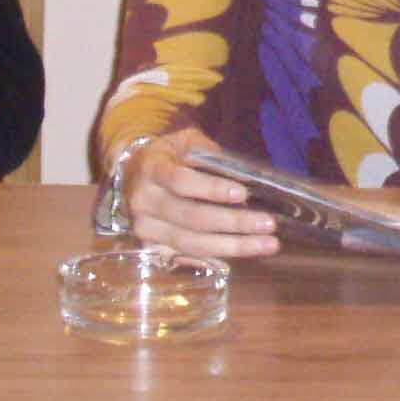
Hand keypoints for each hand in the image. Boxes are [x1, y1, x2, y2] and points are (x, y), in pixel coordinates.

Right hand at [108, 129, 281, 258]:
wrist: (131, 175)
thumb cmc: (167, 156)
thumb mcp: (184, 141)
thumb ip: (209, 152)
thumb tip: (243, 173)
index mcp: (152, 170)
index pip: (180, 181)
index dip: (211, 189)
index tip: (243, 194)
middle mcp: (144, 202)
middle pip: (191, 218)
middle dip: (233, 223)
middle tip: (269, 224)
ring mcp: (145, 229)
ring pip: (192, 243)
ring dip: (232, 246)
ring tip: (267, 244)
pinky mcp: (151, 248)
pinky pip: (185, 257)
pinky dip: (213, 259)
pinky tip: (239, 258)